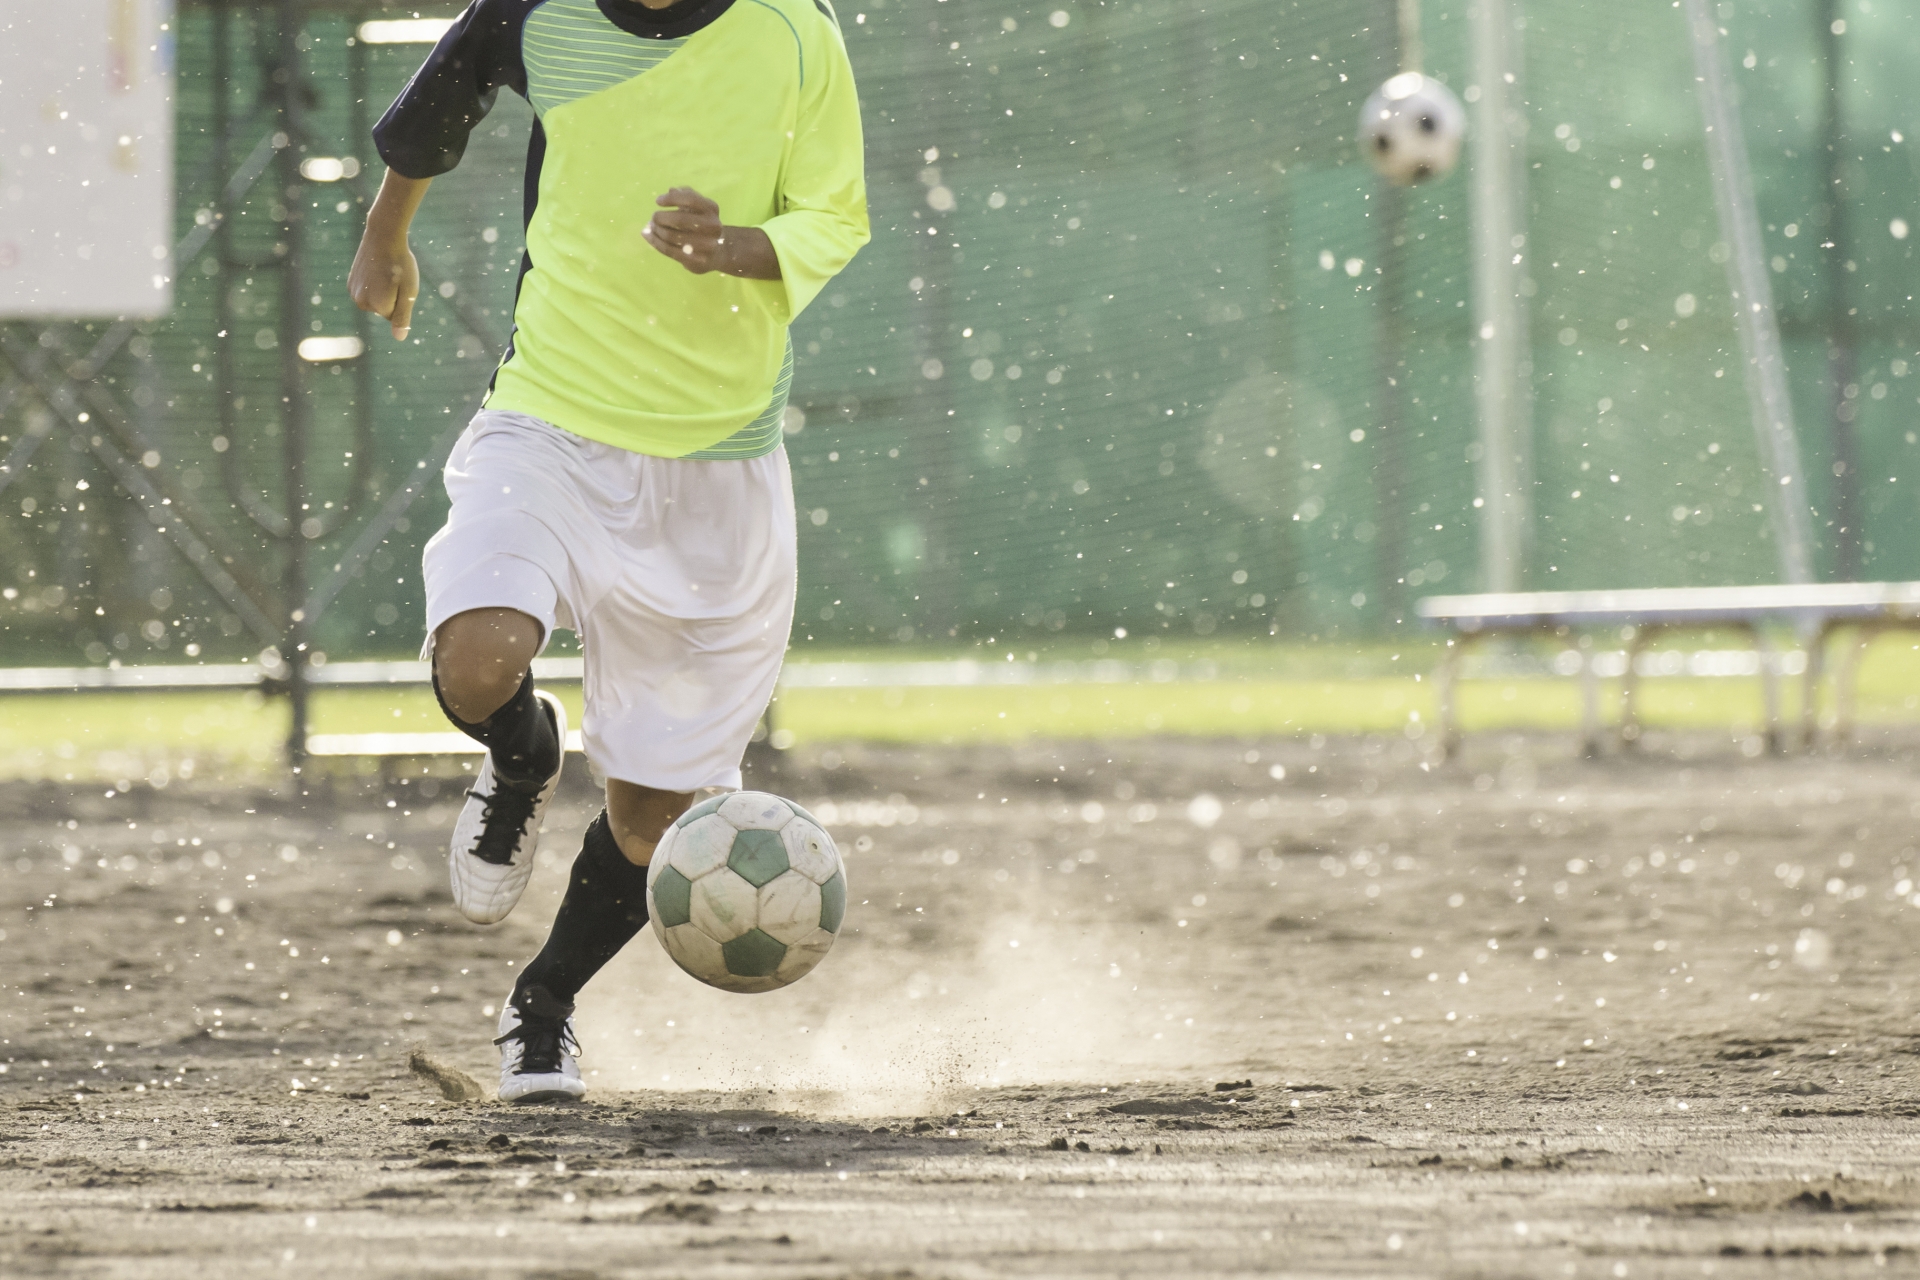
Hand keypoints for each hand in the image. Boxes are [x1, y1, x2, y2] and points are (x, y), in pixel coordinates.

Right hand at [349, 170, 430, 339]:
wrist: (383, 236)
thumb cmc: (400, 264)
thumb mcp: (409, 292)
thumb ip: (402, 316)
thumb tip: (399, 338)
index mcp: (377, 306)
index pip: (395, 316)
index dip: (402, 300)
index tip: (400, 283)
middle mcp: (361, 302)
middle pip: (383, 310)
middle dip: (392, 297)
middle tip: (394, 276)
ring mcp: (353, 292)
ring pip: (375, 301)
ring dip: (383, 290)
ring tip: (385, 272)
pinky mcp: (350, 283)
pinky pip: (368, 292)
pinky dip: (374, 283)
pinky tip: (376, 268)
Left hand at [644, 187, 731, 273]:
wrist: (715, 252)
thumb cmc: (701, 223)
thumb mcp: (697, 206)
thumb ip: (685, 195)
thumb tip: (671, 190)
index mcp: (712, 208)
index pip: (690, 199)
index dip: (671, 199)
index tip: (658, 201)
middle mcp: (713, 226)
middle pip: (680, 220)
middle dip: (661, 218)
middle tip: (653, 218)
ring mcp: (707, 245)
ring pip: (673, 236)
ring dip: (657, 231)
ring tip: (652, 227)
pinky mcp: (697, 260)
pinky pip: (671, 250)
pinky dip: (656, 243)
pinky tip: (649, 236)